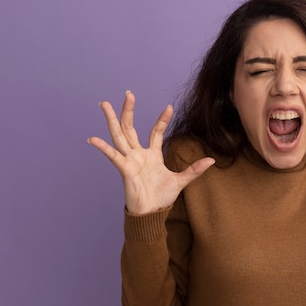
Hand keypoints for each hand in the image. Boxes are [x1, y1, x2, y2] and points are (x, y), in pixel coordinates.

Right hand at [88, 91, 214, 214]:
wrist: (151, 213)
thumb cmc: (162, 197)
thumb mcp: (181, 181)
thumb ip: (194, 170)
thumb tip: (212, 160)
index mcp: (152, 154)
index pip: (156, 132)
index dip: (162, 119)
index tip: (169, 107)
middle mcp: (138, 154)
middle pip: (130, 127)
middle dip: (129, 110)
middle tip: (128, 93)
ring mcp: (130, 160)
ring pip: (119, 135)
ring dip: (112, 120)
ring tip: (105, 104)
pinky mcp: (124, 169)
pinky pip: (113, 156)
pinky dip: (103, 148)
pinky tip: (93, 139)